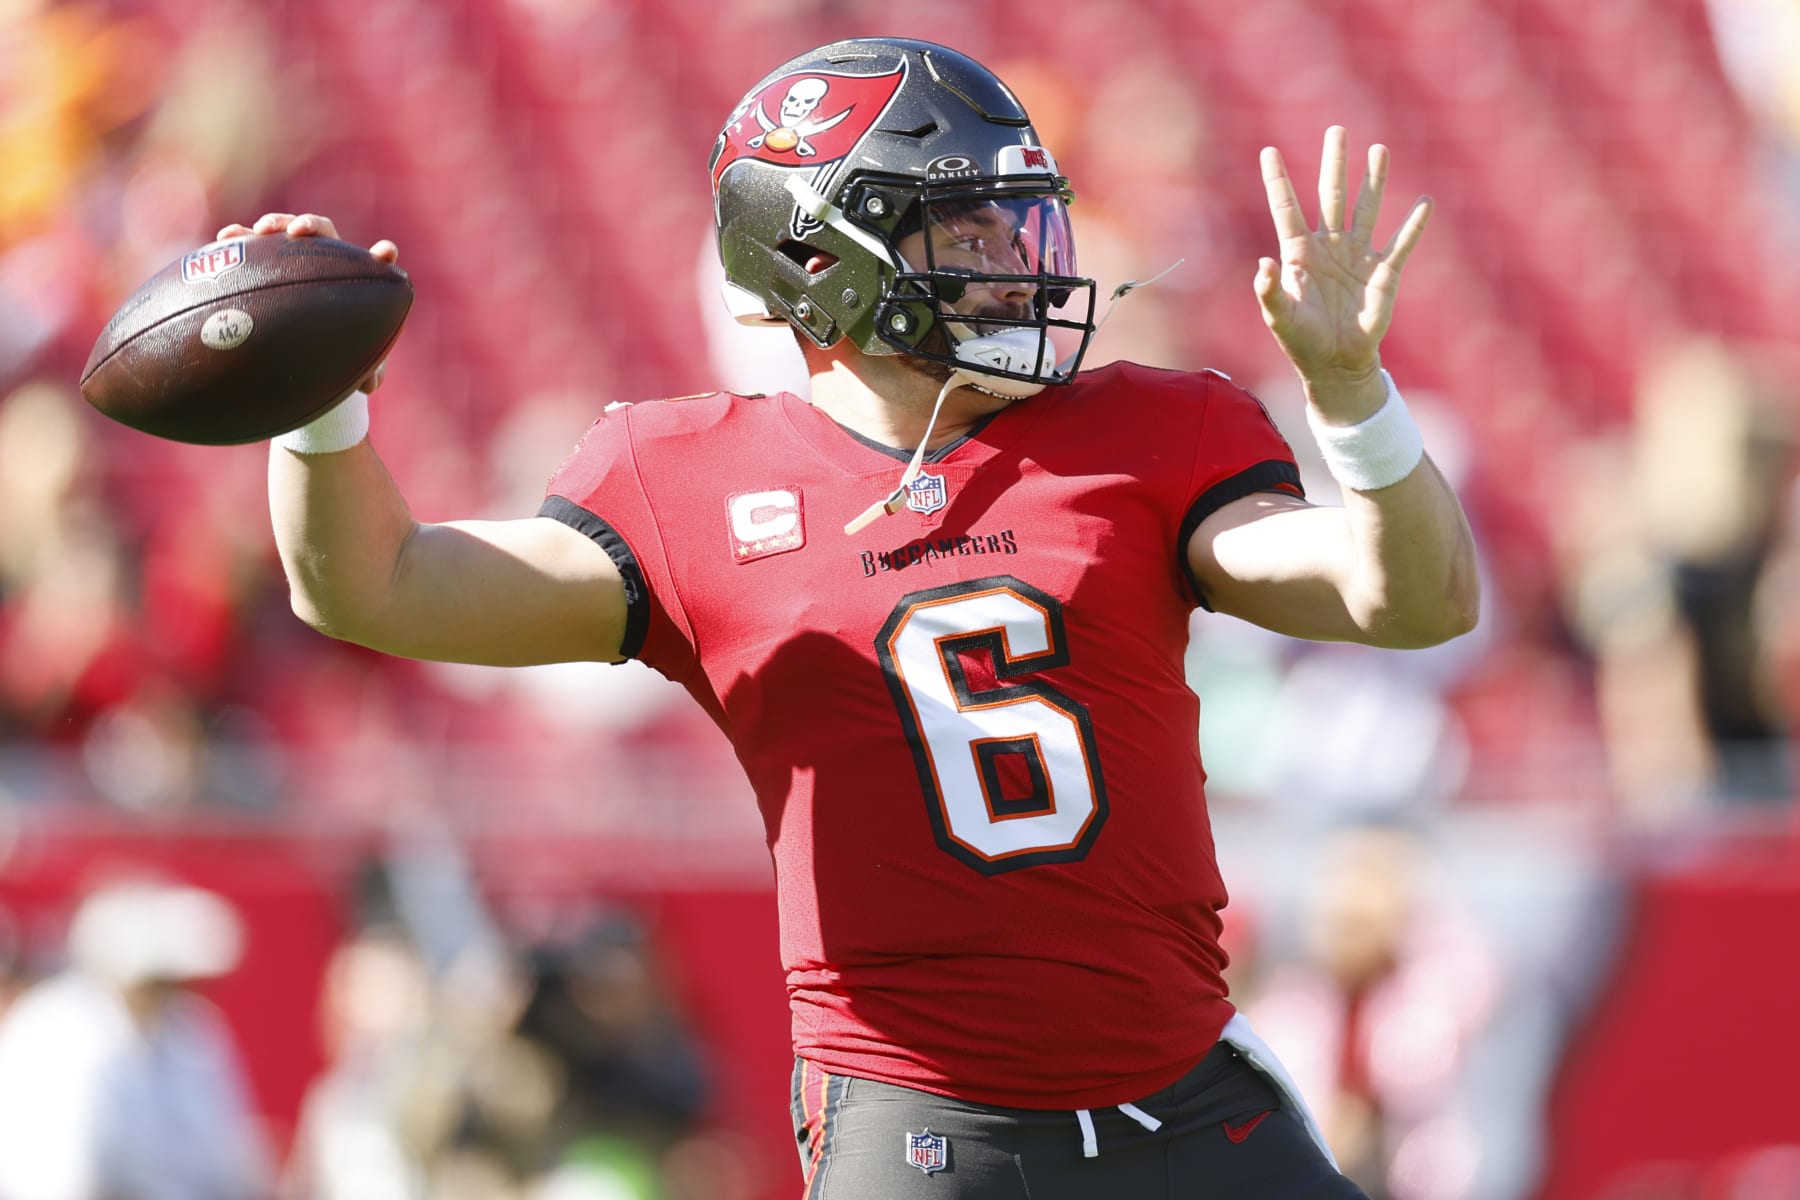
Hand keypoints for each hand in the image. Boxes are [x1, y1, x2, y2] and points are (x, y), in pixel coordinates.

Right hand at [215, 213, 400, 394]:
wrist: (298, 347)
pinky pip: (252, 244)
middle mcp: (324, 261)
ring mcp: (294, 257)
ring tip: (260, 230)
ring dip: (276, 223)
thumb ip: (366, 371)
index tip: (386, 252)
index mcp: (352, 279)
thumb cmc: (332, 351)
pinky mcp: (265, 261)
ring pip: (286, 231)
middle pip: (324, 233)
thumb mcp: (349, 361)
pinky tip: (225, 237)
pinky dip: (240, 238)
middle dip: (312, 226)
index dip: (382, 257)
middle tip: (299, 232)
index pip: (372, 263)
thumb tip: (371, 385)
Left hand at [1254, 128, 1430, 419]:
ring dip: (1374, 180)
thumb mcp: (1279, 318)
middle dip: (1334, 164)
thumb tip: (1263, 265)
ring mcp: (1358, 256)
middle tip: (1336, 130)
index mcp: (1299, 254)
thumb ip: (1269, 292)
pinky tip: (1425, 201)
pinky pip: (1401, 243)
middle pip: (1331, 196)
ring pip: (1366, 209)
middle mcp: (1329, 247)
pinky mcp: (1384, 273)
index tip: (1269, 151)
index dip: (1278, 181)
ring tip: (1379, 150)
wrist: (1336, 365)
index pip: (1287, 208)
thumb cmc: (1302, 341)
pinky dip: (1414, 224)